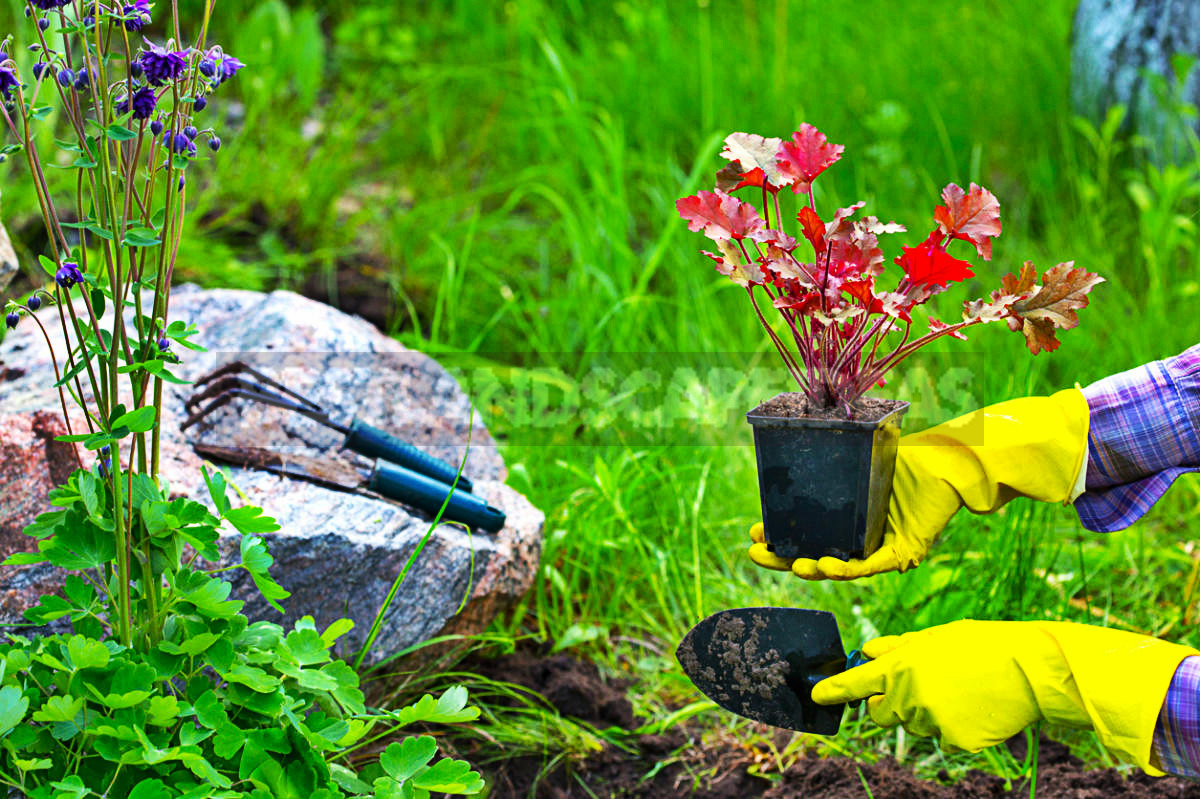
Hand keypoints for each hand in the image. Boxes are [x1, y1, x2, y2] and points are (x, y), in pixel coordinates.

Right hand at [748, 388, 1089, 579]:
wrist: (952, 461)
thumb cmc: (911, 455)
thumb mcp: (863, 455)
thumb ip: (835, 455)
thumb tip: (799, 429)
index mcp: (850, 516)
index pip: (810, 531)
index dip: (782, 535)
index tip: (756, 532)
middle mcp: (863, 536)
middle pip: (816, 554)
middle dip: (783, 559)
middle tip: (754, 554)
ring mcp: (881, 547)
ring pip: (838, 566)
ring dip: (809, 567)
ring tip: (790, 564)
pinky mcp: (901, 552)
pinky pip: (867, 566)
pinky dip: (843, 567)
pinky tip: (821, 564)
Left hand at [810, 619, 1197, 774]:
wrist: (1028, 668)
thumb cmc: (979, 646)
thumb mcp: (933, 638)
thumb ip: (896, 648)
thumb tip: (868, 653)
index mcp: (900, 667)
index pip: (855, 684)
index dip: (833, 691)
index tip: (816, 695)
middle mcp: (909, 697)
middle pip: (879, 713)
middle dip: (888, 704)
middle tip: (918, 686)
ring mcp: (931, 722)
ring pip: (912, 726)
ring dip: (924, 713)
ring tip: (957, 691)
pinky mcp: (954, 741)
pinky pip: (942, 739)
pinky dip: (952, 728)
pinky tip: (973, 708)